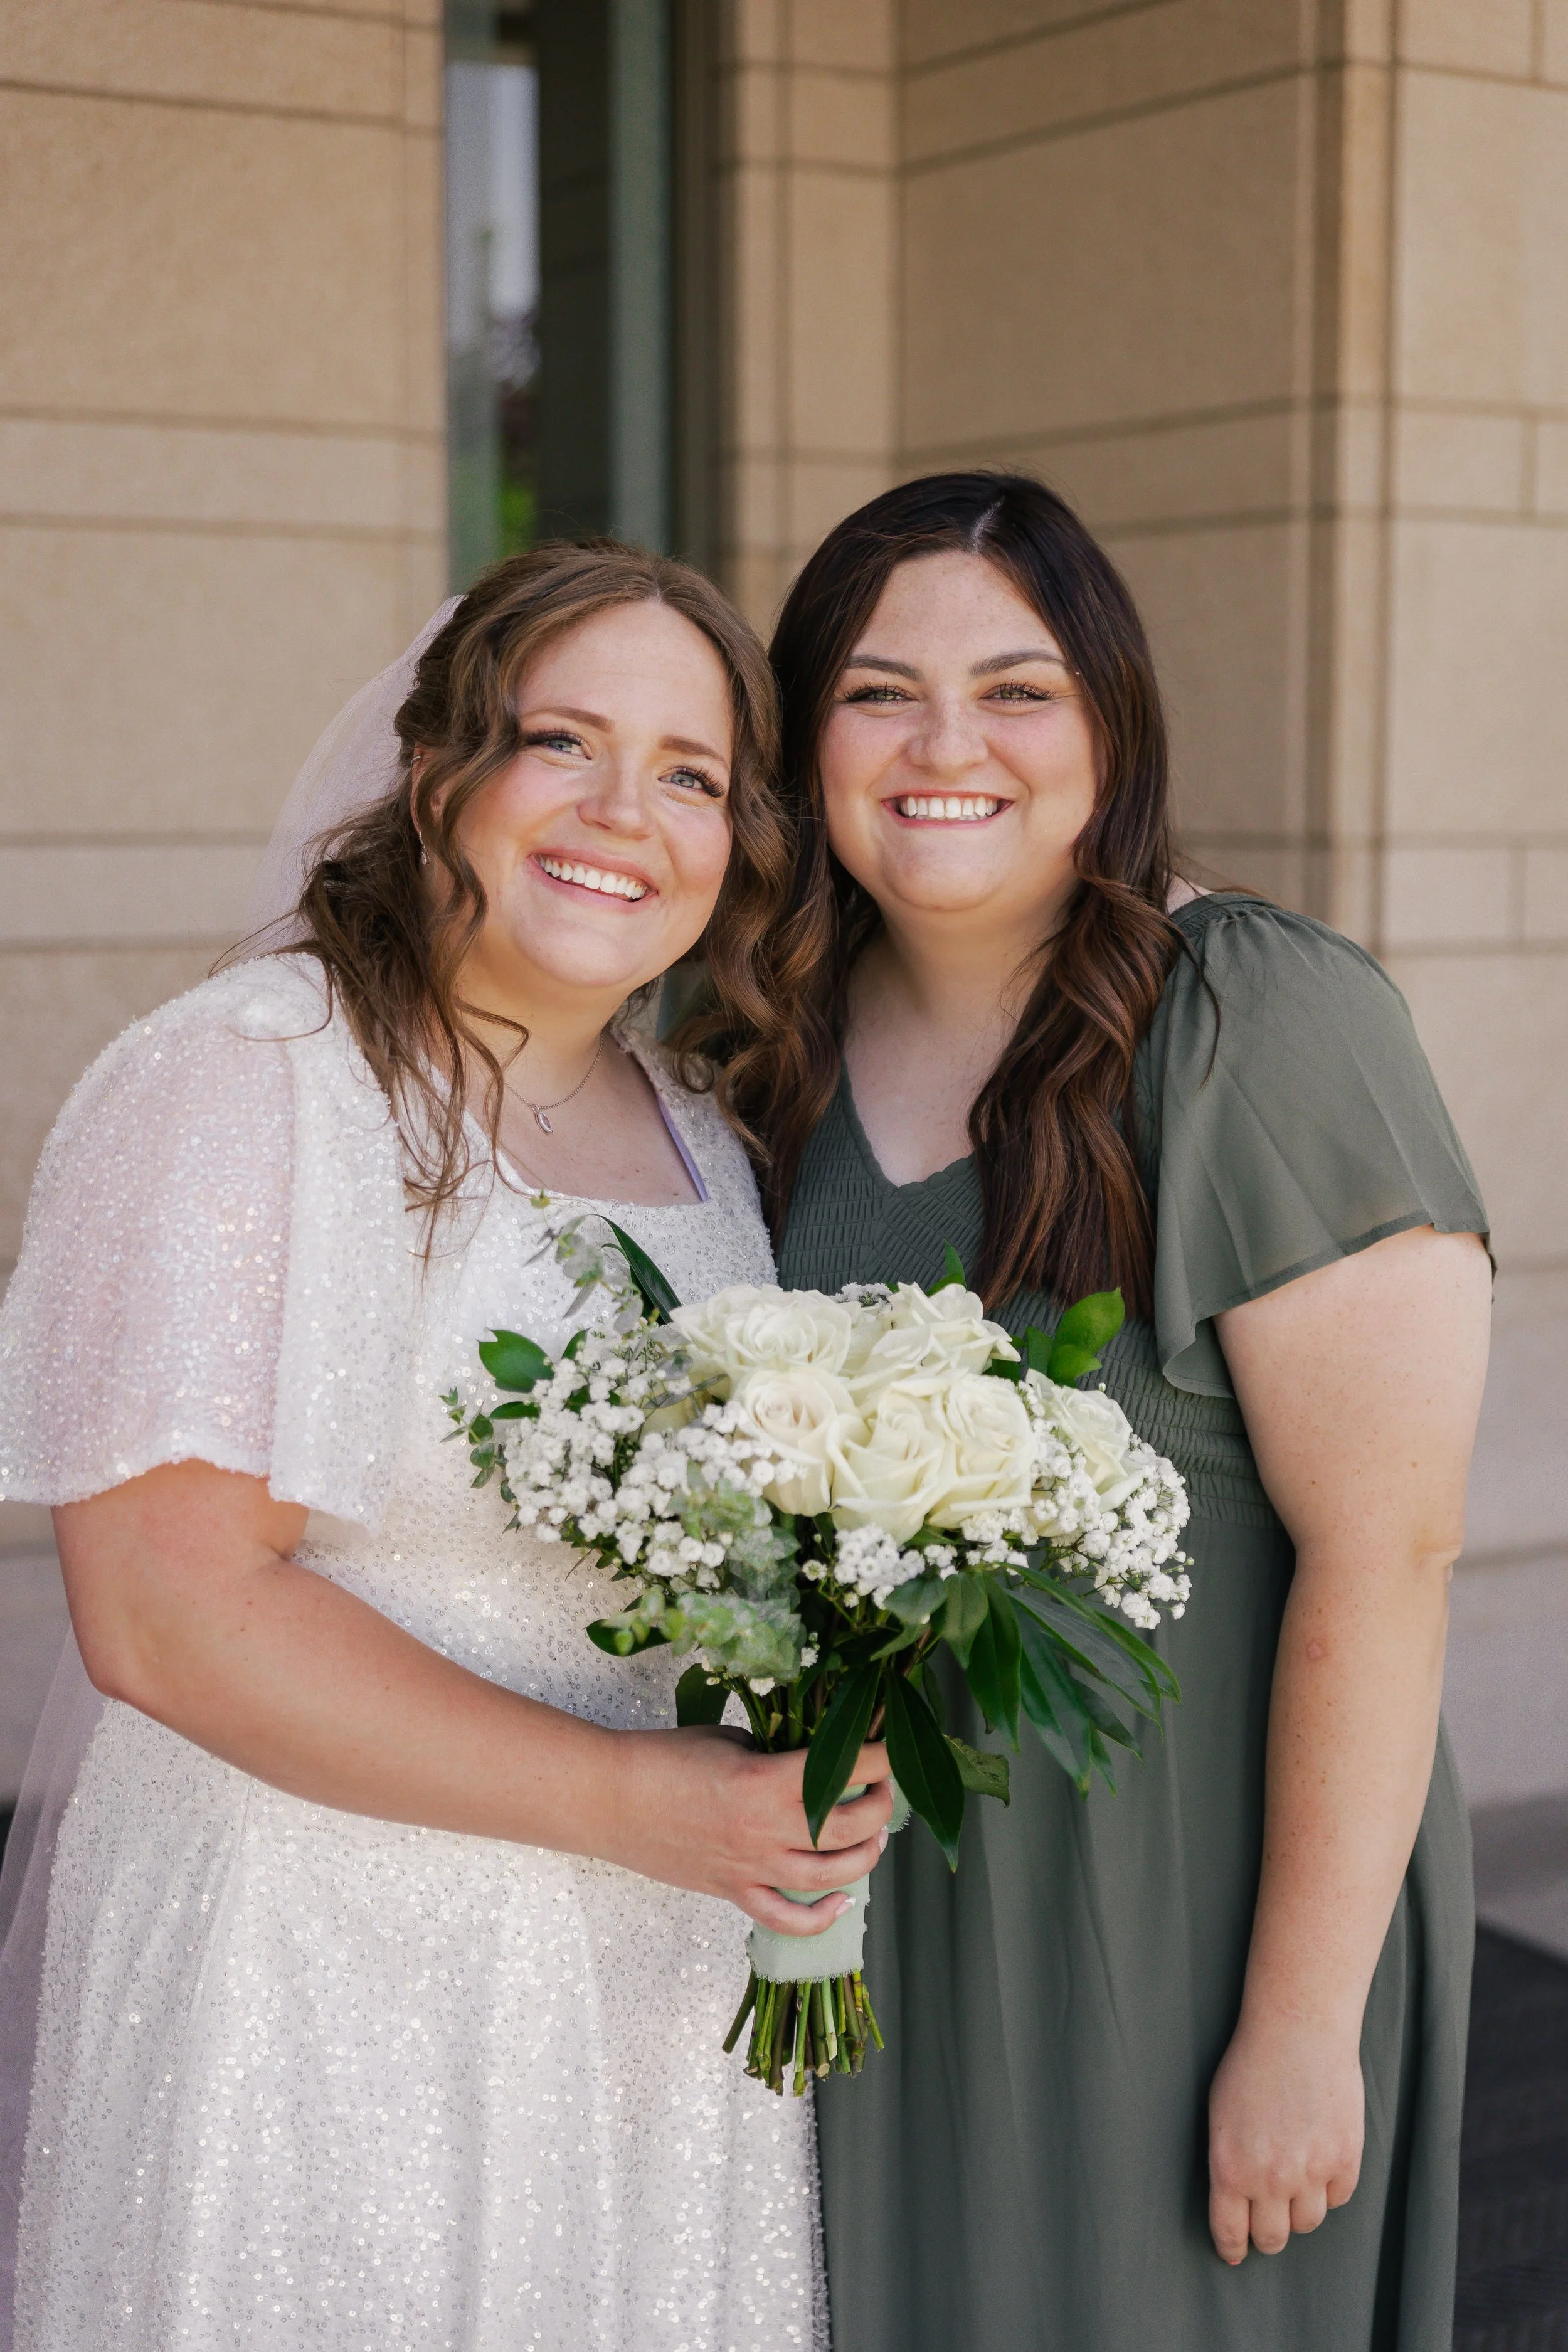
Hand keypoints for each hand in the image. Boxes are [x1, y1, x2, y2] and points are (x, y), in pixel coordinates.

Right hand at [597, 1726, 894, 1935]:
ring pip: (830, 1877)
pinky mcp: (733, 1891)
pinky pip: (786, 1918)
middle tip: (884, 1786)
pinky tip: (841, 1900)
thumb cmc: (664, 1758)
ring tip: (874, 1836)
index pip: (846, 1770)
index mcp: (767, 1781)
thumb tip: (814, 1763)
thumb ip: (776, 1754)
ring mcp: (751, 1867)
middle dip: (881, 1804)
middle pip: (851, 1827)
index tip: (894, 1742)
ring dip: (865, 1857)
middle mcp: (766, 1830)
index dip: (880, 1755)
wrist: (611, 1798)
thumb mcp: (731, 1739)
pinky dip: (820, 1917)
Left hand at [1207, 2013, 1363, 2262]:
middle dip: (1267, 2233)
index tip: (1235, 2253)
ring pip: (1308, 2222)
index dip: (1233, 2247)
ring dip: (1300, 2208)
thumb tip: (1236, 2205)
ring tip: (1295, 2179)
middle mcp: (1270, 2178)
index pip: (1231, 2232)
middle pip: (1273, 2238)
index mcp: (1230, 2167)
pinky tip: (1320, 2158)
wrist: (1298, 2029)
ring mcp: (1311, 2171)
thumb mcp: (1221, 2116)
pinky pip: (1338, 2197)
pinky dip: (1330, 2186)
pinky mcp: (1345, 2160)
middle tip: (1268, 2218)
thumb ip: (1229, 2164)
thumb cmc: (1252, 2065)